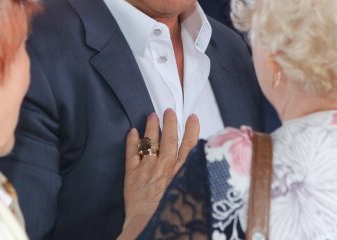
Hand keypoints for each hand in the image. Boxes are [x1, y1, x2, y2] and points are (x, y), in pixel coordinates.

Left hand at [118, 109, 199, 239]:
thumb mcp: (193, 193)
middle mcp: (165, 166)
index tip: (193, 118)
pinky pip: (131, 154)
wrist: (149, 225)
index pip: (189, 145)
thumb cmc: (173, 215)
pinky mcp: (132, 175)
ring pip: (150, 142)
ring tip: (152, 115)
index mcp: (182, 171)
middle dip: (170, 123)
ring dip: (152, 128)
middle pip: (169, 139)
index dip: (191, 130)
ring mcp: (148, 169)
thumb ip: (196, 175)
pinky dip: (131, 142)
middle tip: (169, 110)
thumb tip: (204, 164)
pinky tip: (132, 132)